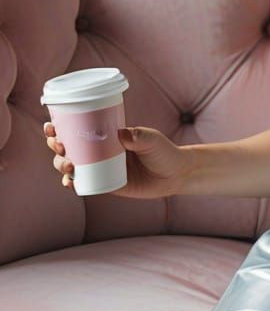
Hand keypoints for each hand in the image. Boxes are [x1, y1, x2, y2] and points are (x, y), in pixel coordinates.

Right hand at [44, 122, 191, 199]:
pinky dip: (72, 183)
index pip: (77, 129)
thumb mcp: (152, 140)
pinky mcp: (106, 185)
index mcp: (106, 136)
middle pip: (67, 147)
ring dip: (62, 164)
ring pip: (71, 166)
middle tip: (59, 145)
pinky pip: (84, 184)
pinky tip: (69, 182)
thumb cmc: (164, 152)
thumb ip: (139, 136)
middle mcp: (99, 152)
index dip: (59, 128)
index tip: (51, 126)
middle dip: (56, 146)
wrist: (176, 174)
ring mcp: (100, 169)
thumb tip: (122, 134)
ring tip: (69, 164)